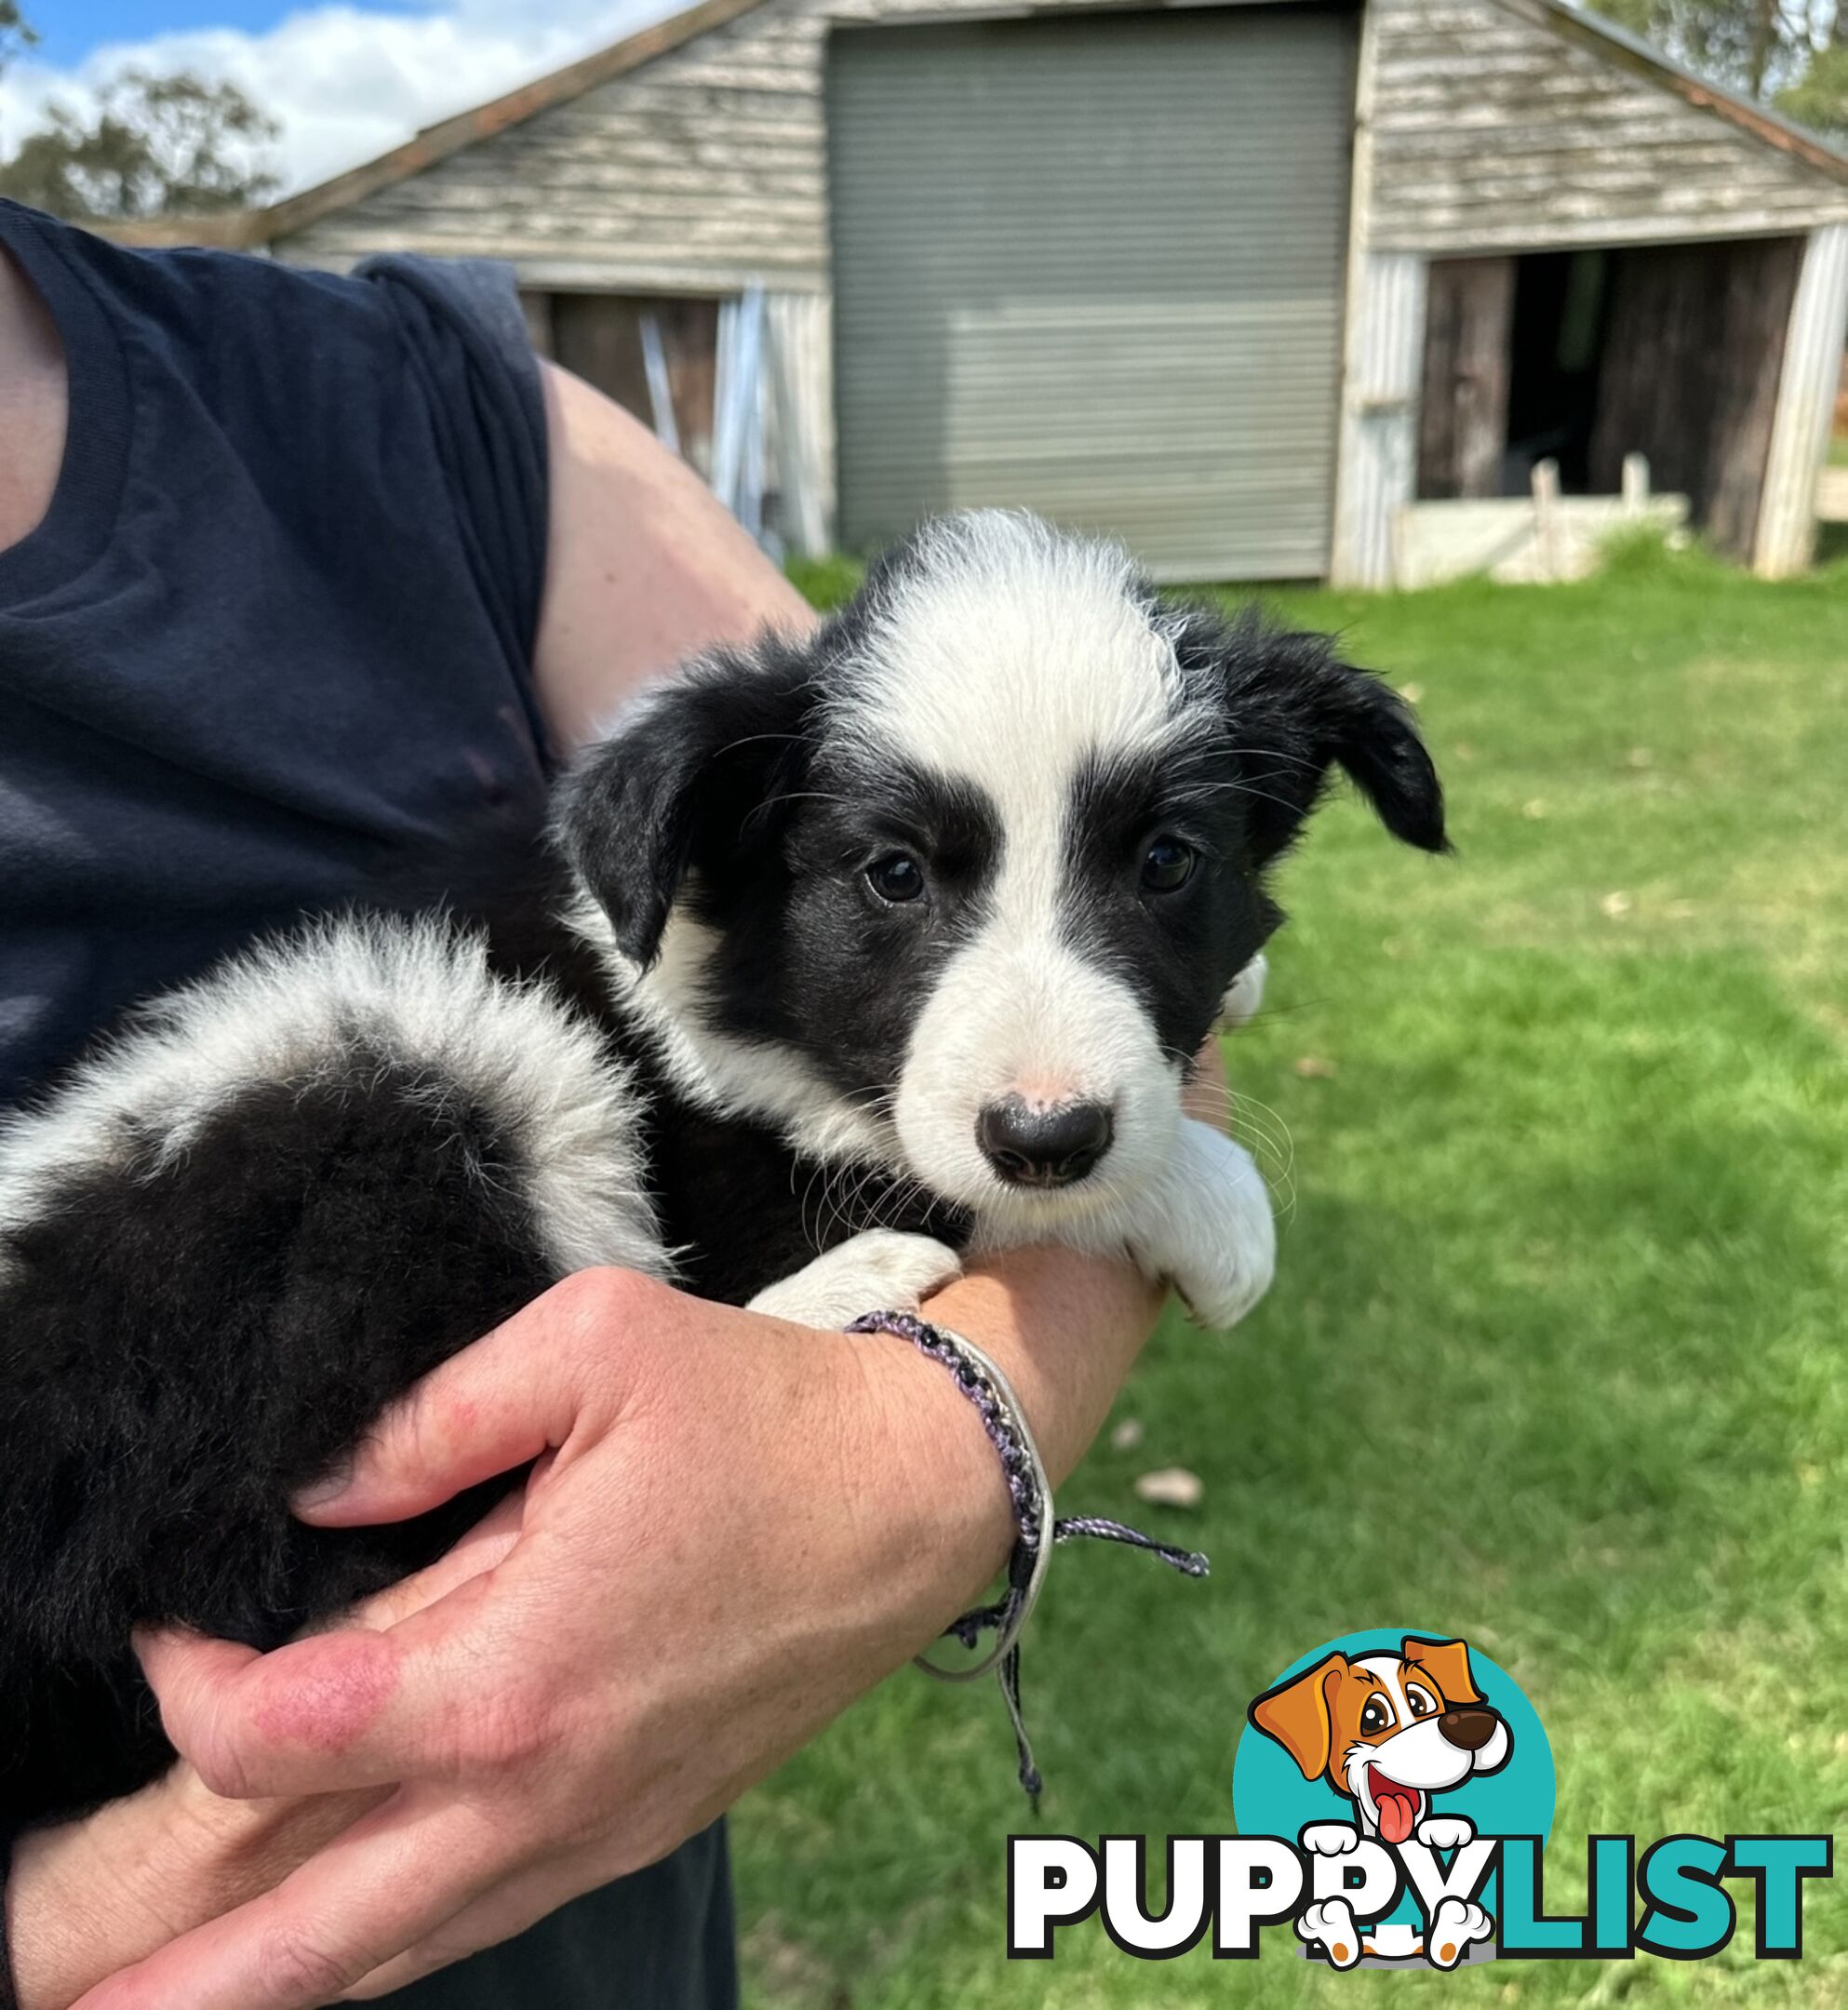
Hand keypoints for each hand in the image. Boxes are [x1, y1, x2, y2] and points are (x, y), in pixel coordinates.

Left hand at [70, 1036, 1235, 2006]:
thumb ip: (427, 1412)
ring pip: (387, 1949)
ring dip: (252, 1989)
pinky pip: (469, 1918)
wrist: (919, 1495)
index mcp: (513, 1666)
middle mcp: (538, 1785)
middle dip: (158, 1967)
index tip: (164, 1622)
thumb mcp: (592, 1346)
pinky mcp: (631, 1828)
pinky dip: (369, 1953)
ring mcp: (589, 1827)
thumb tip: (311, 1487)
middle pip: (304, 1922)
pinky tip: (314, 1959)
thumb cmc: (758, 1411)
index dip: (185, 1687)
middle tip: (33, 1992)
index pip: (273, 1738)